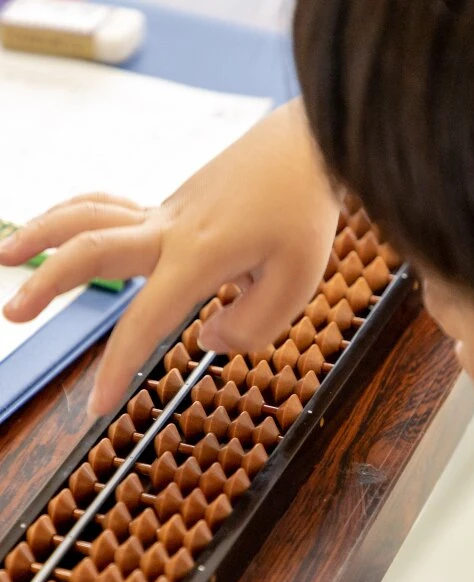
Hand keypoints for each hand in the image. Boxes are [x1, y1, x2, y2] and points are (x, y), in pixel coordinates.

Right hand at [0, 98, 338, 416]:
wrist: (307, 146)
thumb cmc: (304, 210)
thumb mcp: (296, 280)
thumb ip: (253, 324)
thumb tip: (208, 341)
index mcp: (201, 255)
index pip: (146, 319)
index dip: (117, 366)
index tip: (95, 407)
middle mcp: (173, 230)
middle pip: (91, 248)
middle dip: (48, 282)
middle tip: (14, 313)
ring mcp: (169, 211)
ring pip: (90, 214)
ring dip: (42, 231)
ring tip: (6, 253)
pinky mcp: (175, 205)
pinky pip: (112, 207)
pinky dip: (78, 218)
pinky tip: (69, 232)